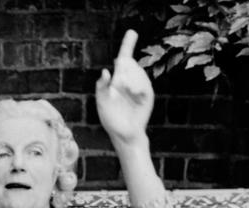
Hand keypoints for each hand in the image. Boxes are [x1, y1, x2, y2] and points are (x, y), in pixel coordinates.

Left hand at [95, 30, 153, 146]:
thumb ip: (101, 87)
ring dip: (127, 80)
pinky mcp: (147, 96)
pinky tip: (131, 92)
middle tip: (116, 84)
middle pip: (129, 64)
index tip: (132, 32)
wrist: (123, 134)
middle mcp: (131, 81)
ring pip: (137, 72)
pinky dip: (136, 86)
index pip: (124, 60)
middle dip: (122, 70)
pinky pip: (143, 85)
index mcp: (120, 80)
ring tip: (122, 90)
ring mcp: (140, 87)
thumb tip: (105, 71)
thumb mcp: (101, 103)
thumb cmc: (111, 119)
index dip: (127, 45)